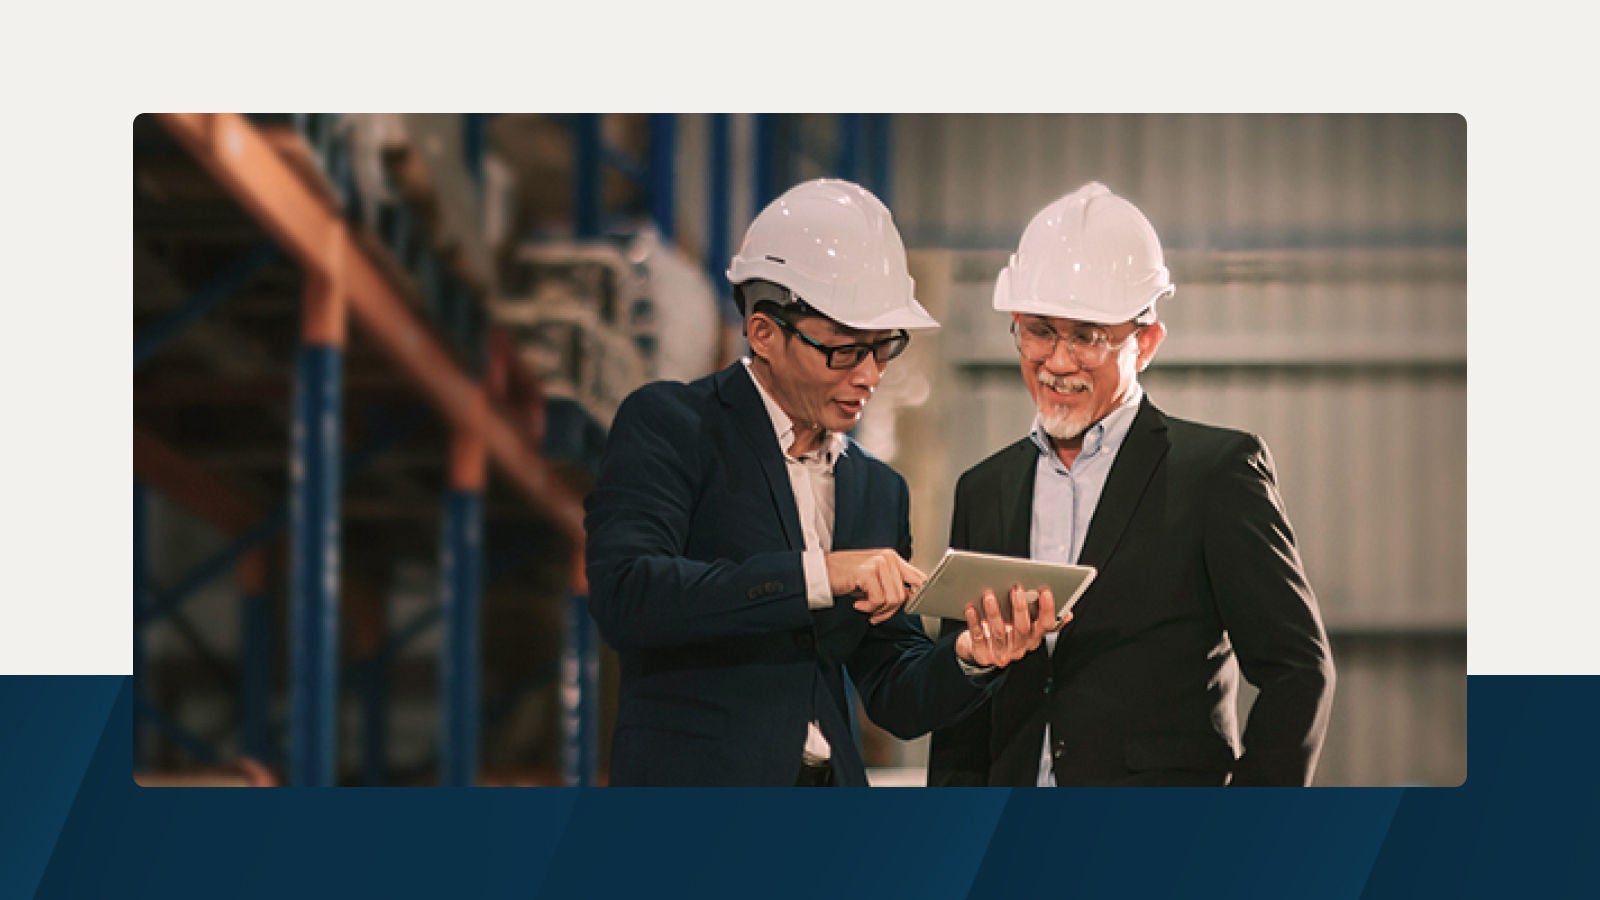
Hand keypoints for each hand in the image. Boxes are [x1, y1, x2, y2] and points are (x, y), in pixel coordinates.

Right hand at [825, 549, 926, 624]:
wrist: (822, 572)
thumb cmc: (846, 577)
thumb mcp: (874, 579)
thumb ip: (892, 585)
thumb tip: (910, 599)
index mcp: (892, 558)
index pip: (919, 578)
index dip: (918, 597)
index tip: (908, 609)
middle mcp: (888, 558)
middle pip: (906, 595)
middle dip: (890, 610)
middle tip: (876, 614)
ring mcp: (879, 564)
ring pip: (894, 599)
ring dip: (879, 610)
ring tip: (865, 607)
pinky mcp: (868, 573)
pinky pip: (879, 601)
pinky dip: (868, 608)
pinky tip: (858, 604)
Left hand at [955, 584, 1070, 667]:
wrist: (981, 652)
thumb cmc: (1005, 632)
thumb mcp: (1023, 626)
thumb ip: (1036, 615)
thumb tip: (1061, 607)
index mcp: (1033, 638)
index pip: (1046, 626)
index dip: (1047, 609)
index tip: (1044, 591)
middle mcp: (1019, 647)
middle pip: (1022, 628)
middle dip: (1020, 607)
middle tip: (1016, 588)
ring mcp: (1001, 653)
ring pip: (998, 632)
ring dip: (994, 612)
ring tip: (989, 595)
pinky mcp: (983, 655)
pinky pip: (978, 637)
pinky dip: (974, 622)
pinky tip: (971, 609)